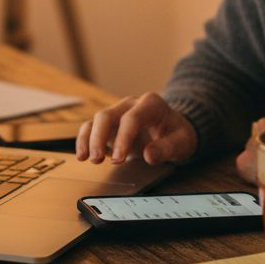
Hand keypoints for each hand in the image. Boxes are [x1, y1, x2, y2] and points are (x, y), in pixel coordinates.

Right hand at [76, 92, 197, 165]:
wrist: (174, 129)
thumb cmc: (177, 134)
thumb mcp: (182, 142)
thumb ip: (167, 148)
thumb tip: (149, 155)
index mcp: (151, 104)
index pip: (132, 118)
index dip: (123, 139)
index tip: (118, 159)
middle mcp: (131, 104)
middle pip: (107, 115)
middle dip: (99, 138)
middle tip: (98, 159)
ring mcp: (118, 112)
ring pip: (96, 120)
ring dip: (89, 139)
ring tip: (87, 159)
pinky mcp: (110, 123)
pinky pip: (92, 127)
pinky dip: (84, 140)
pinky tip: (82, 155)